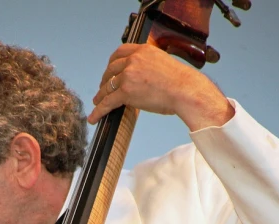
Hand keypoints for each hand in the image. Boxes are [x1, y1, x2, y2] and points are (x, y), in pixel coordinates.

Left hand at [88, 44, 233, 130]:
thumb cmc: (180, 82)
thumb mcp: (163, 64)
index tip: (109, 70)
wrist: (185, 90)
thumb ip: (149, 67)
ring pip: (107, 87)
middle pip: (111, 69)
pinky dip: (99, 110)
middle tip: (102, 89)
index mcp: (143, 50)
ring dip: (100, 96)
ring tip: (97, 103)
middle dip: (105, 80)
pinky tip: (94, 117)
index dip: (112, 63)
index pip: (120, 52)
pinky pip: (107, 102)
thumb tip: (142, 78)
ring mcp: (128, 75)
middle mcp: (133, 60)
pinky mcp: (126, 91)